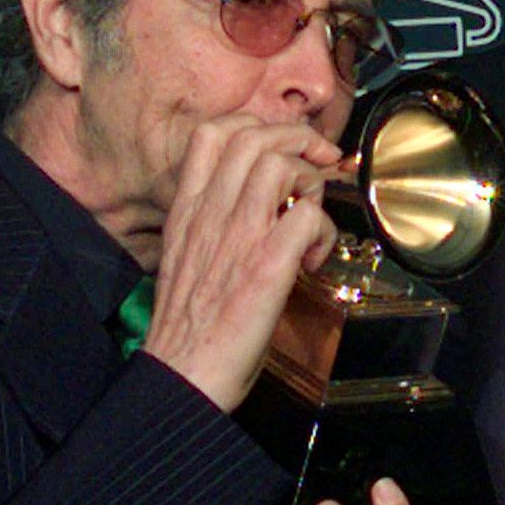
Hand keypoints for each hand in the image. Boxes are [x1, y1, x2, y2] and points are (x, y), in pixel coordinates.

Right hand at [139, 116, 341, 410]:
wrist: (180, 377)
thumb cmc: (189, 328)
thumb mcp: (184, 257)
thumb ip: (211, 223)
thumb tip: (254, 204)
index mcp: (187, 211)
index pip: (213, 133)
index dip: (259, 127)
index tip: (287, 149)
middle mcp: (209, 215)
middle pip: (254, 137)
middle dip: (299, 141)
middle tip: (319, 170)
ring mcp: (238, 238)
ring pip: (281, 165)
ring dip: (310, 182)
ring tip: (309, 217)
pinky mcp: (265, 268)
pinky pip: (307, 218)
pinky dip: (323, 231)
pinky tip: (313, 259)